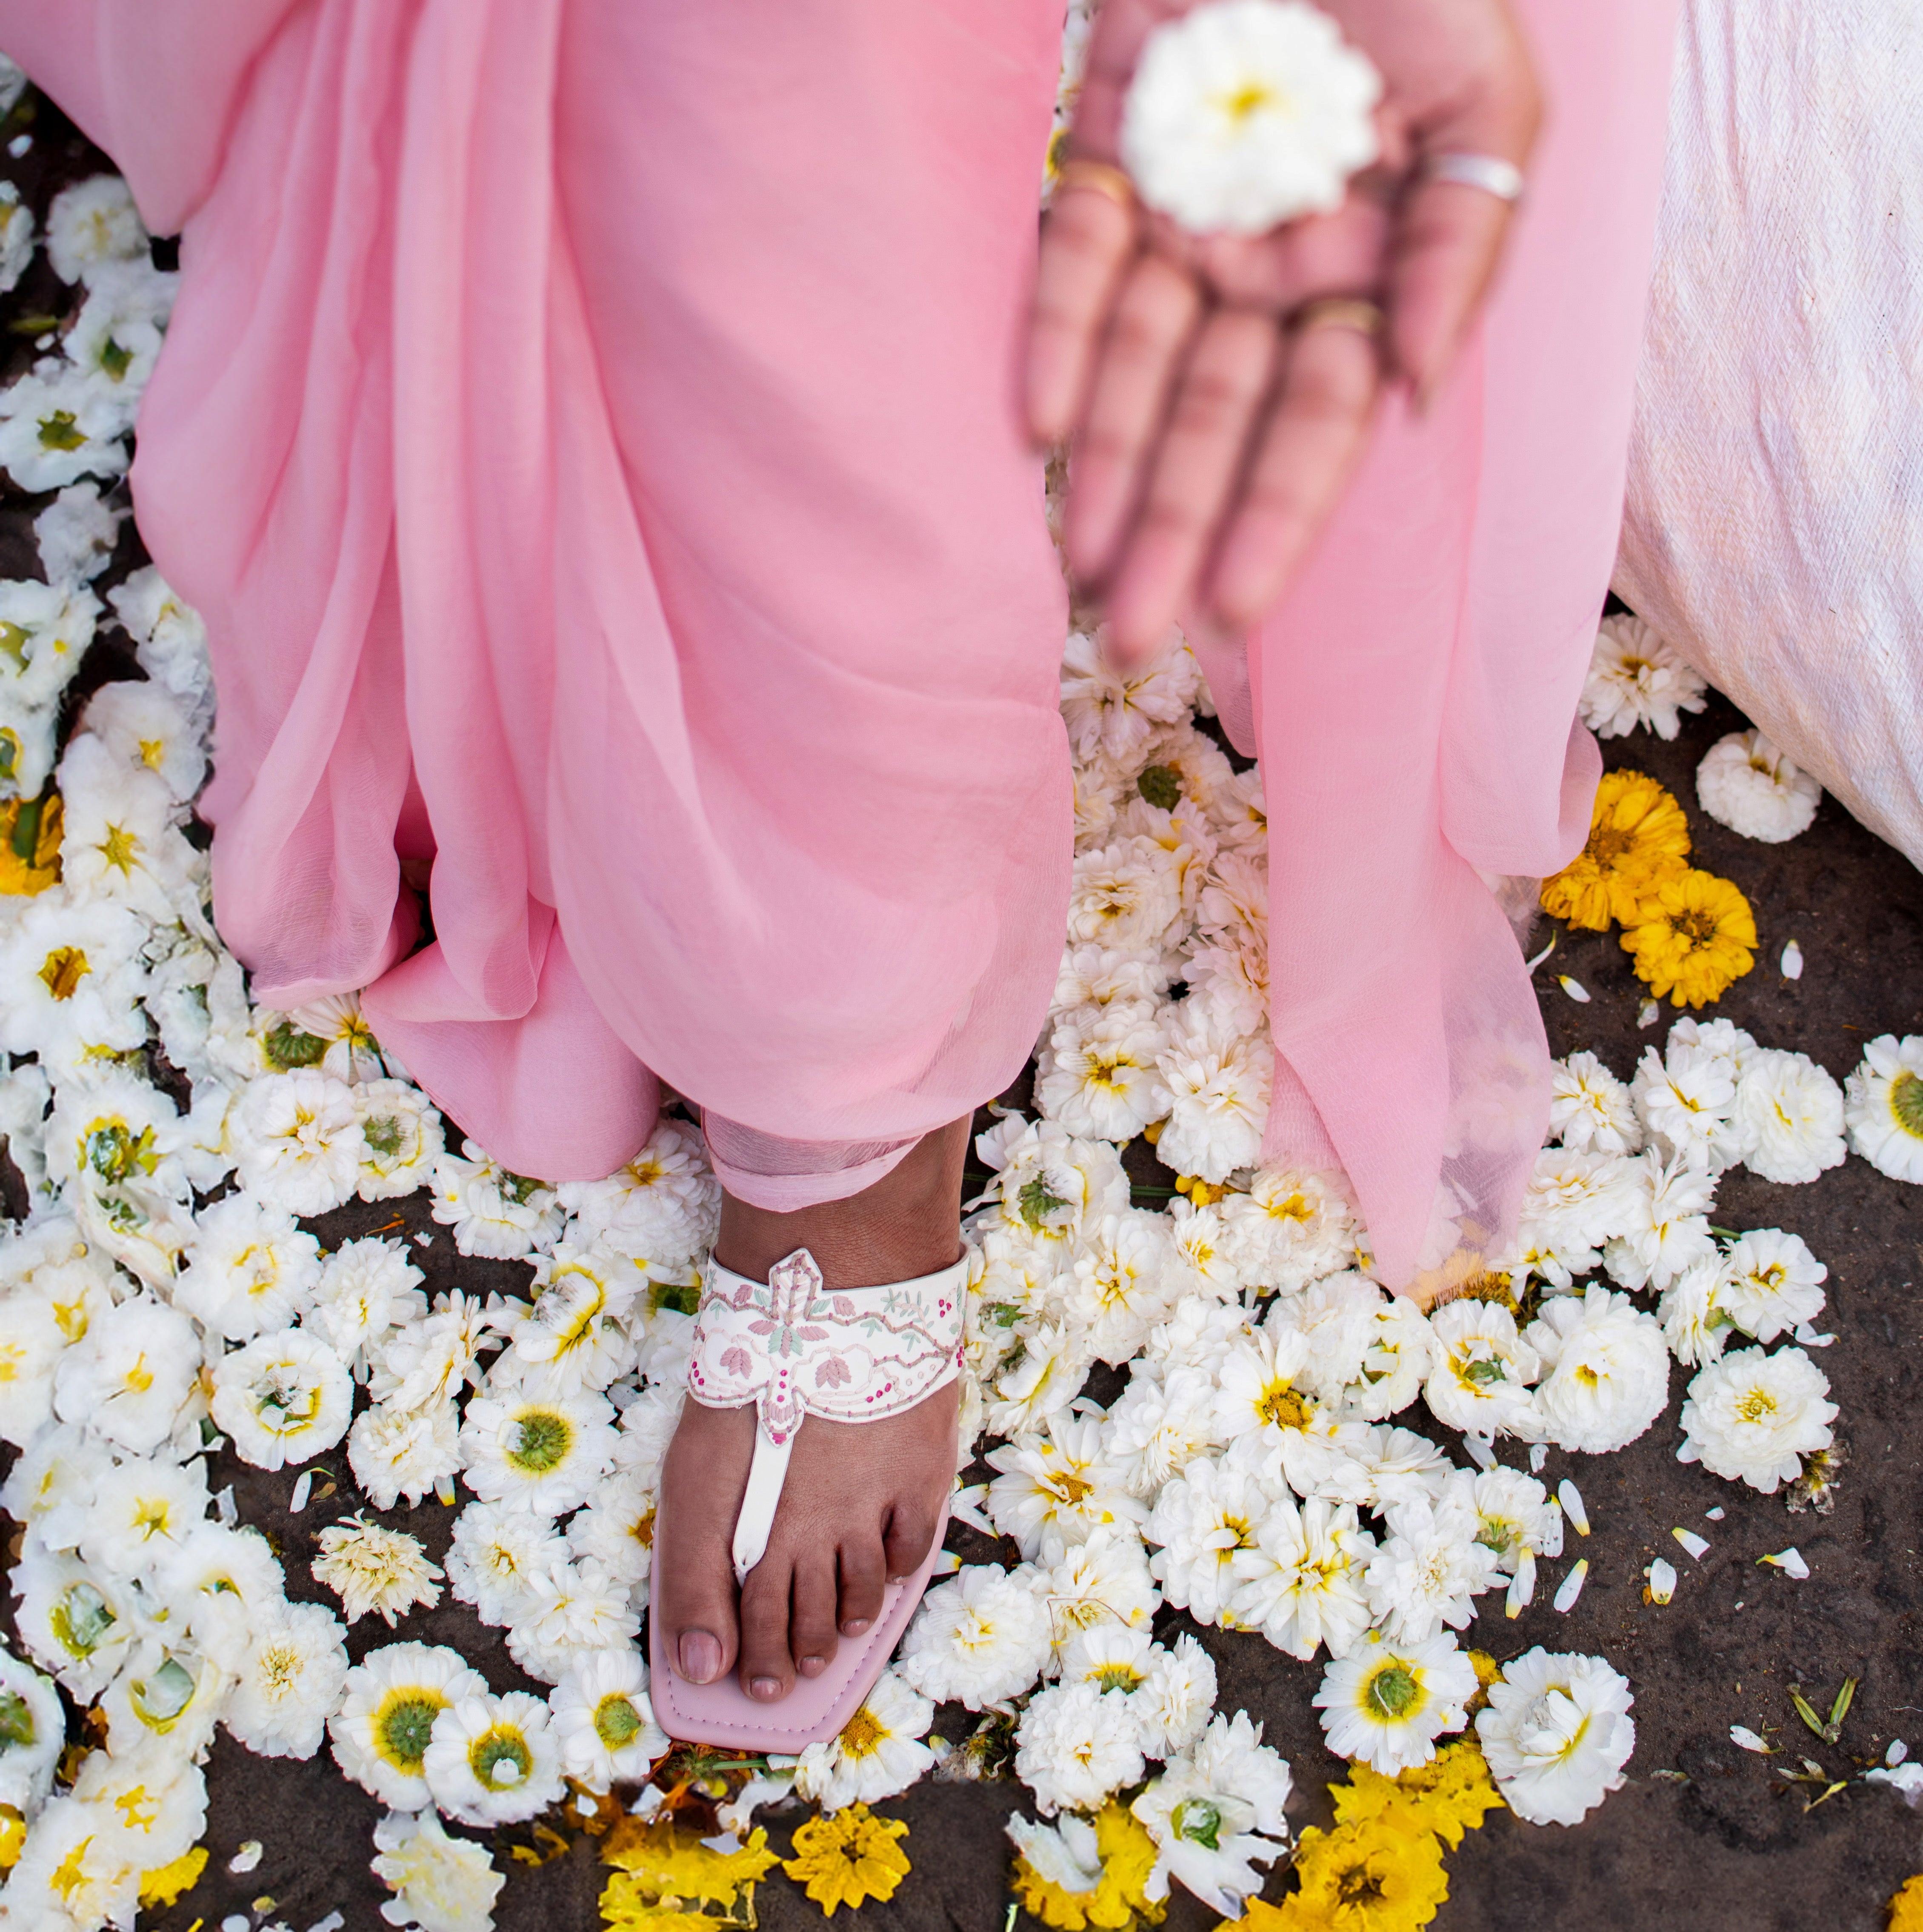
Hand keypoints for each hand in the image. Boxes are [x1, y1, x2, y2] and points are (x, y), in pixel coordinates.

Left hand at [1025, 0, 1540, 661]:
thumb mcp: (1485, 96)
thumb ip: (1463, 241)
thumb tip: (1414, 387)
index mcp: (1361, 274)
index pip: (1314, 423)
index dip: (1276, 516)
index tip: (1234, 609)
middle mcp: (1264, 271)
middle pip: (1212, 425)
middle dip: (1172, 530)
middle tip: (1127, 638)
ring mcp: (1181, 223)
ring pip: (1133, 368)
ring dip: (1102, 467)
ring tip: (1072, 570)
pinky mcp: (1105, 159)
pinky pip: (1074, 262)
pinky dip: (1054, 337)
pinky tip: (1033, 430)